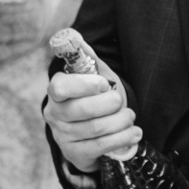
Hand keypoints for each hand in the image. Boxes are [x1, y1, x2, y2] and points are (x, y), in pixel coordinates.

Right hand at [45, 52, 140, 173]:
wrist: (90, 131)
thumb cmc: (92, 96)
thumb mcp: (91, 74)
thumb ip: (84, 55)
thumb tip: (73, 34)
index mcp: (57, 91)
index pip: (60, 88)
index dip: (84, 85)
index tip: (105, 84)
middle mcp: (54, 114)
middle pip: (83, 110)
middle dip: (111, 104)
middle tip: (121, 101)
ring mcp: (63, 136)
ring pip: (96, 129)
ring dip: (121, 121)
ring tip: (130, 116)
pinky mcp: (76, 153)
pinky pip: (101, 147)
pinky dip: (123, 138)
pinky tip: (134, 132)